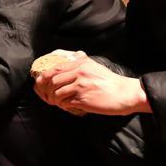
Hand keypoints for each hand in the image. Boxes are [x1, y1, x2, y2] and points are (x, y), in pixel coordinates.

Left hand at [34, 52, 151, 115]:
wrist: (125, 94)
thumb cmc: (109, 82)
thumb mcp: (94, 66)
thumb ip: (79, 62)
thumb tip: (65, 60)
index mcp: (80, 63)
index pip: (55, 68)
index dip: (43, 77)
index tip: (40, 84)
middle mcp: (79, 72)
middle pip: (52, 81)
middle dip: (45, 90)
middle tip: (47, 96)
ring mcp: (81, 86)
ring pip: (57, 93)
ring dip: (54, 100)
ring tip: (58, 102)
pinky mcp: (83, 99)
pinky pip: (65, 103)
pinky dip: (63, 106)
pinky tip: (67, 106)